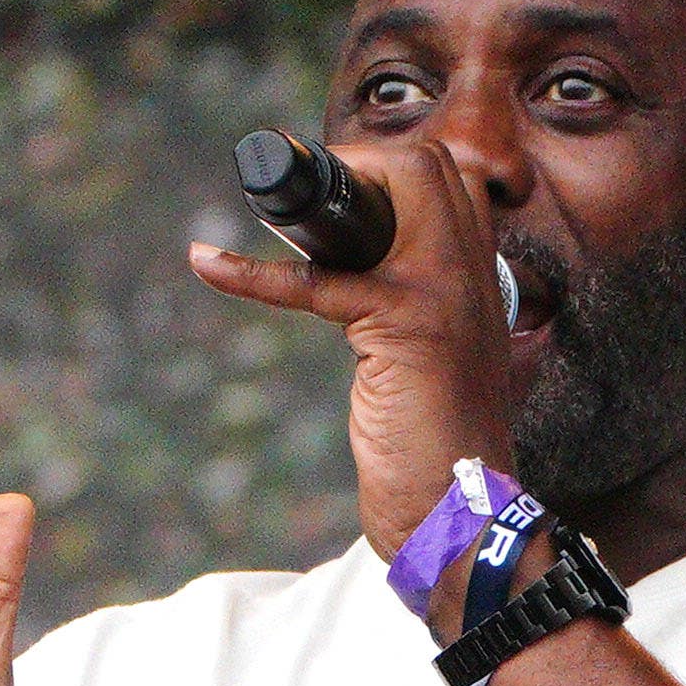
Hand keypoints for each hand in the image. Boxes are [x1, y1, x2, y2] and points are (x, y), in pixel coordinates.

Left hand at [186, 140, 525, 576]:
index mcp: (479, 284)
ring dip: (315, 195)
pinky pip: (317, 279)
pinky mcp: (404, 325)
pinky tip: (206, 261)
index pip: (450, 181)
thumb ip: (416, 317)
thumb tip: (355, 285)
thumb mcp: (435, 367)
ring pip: (394, 186)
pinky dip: (250, 271)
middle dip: (356, 167)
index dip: (387, 175)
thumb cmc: (438, 456)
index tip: (333, 202)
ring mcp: (445, 293)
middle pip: (426, 164)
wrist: (463, 521)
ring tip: (264, 203)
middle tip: (301, 206)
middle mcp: (472, 276)